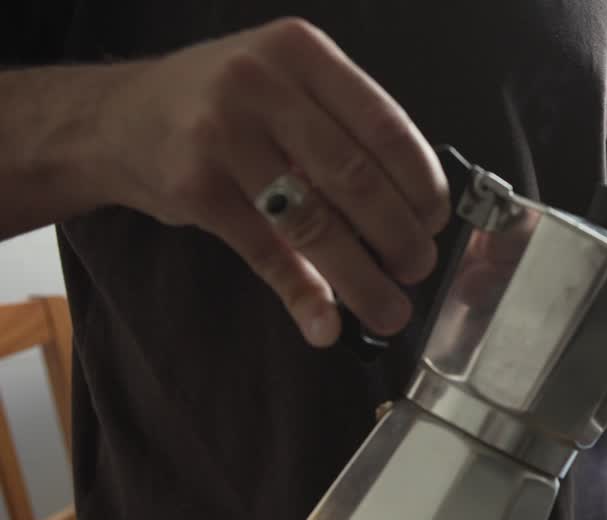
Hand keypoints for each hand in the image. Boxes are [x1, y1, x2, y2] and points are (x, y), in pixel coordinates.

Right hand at [96, 18, 448, 346]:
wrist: (114, 118)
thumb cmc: (220, 106)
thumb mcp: (283, 86)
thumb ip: (340, 128)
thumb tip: (412, 210)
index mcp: (302, 54)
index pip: (385, 125)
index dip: (421, 182)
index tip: (437, 221)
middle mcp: (262, 85)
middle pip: (355, 177)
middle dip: (399, 236)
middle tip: (418, 269)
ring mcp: (223, 136)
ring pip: (314, 221)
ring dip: (361, 277)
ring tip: (388, 308)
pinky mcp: (195, 189)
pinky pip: (265, 252)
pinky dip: (302, 293)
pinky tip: (325, 322)